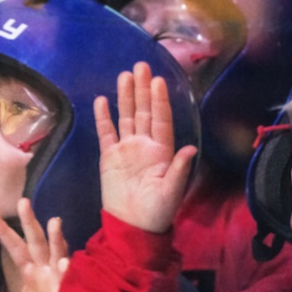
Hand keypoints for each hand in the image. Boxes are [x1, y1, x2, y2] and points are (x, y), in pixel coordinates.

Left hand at [0, 198, 68, 291]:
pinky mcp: (74, 283)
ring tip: (54, 221)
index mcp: (30, 268)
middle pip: (36, 240)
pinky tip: (64, 264)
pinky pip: (71, 274)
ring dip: (56, 237)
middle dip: (30, 222)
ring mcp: (61, 272)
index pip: (15, 247)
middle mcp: (45, 265)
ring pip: (57, 250)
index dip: (5, 233)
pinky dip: (67, 269)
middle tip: (22, 201)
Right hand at [95, 62, 196, 232]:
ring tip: (124, 75)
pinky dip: (104, 117)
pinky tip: (102, 100)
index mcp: (162, 151)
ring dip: (125, 97)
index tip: (158, 81)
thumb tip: (189, 149)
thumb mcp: (171, 192)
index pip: (161, 119)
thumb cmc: (156, 211)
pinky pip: (106, 133)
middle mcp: (144, 145)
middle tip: (140, 66)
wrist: (132, 226)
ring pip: (125, 117)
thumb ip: (178, 170)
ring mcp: (126, 149)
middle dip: (142, 90)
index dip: (159, 100)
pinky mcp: (109, 157)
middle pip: (143, 111)